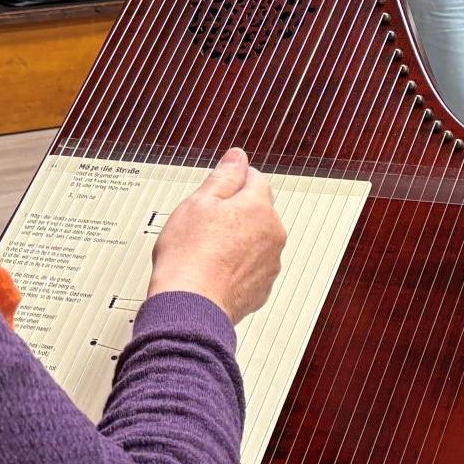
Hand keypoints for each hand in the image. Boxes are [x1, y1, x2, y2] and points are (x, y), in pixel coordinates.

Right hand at [148, 149, 285, 324]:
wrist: (190, 306)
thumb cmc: (190, 255)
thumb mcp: (199, 202)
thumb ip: (223, 176)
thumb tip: (237, 158)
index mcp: (260, 208)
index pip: (255, 179)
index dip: (232, 181)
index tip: (216, 191)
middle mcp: (273, 235)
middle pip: (257, 211)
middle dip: (234, 213)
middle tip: (203, 225)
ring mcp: (270, 264)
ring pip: (255, 241)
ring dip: (237, 241)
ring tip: (206, 251)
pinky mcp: (261, 289)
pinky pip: (251, 269)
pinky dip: (236, 267)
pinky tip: (214, 271)